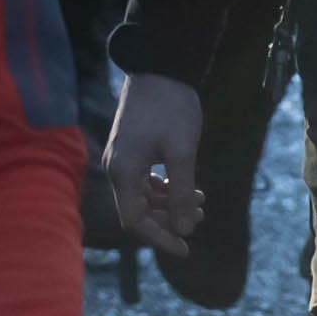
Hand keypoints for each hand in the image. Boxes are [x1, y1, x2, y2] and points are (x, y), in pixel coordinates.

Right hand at [100, 76, 207, 259]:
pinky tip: (188, 186)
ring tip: (201, 201)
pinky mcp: (129, 148)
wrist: (158, 66)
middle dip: (169, 220)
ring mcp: (121, 157)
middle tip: (201, 217)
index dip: (160, 238)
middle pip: (137, 211)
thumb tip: (186, 230)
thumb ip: (181, 194)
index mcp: (123, 170)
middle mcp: (116, 167)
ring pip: (142, 196)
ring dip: (170, 204)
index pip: (135, 221)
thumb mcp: (182, 152)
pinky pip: (143, 180)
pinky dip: (165, 188)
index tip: (187, 249)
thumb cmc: (170, 107)